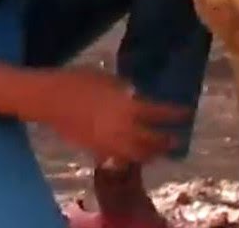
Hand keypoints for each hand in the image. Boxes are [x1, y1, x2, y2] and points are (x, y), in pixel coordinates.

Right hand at [39, 67, 190, 164]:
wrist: (51, 100)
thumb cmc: (79, 82)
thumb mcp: (108, 78)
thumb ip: (126, 89)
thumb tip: (136, 95)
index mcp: (129, 107)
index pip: (160, 113)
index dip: (176, 114)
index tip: (187, 113)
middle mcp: (124, 129)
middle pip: (152, 142)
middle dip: (167, 141)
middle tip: (176, 139)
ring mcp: (110, 143)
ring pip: (137, 156)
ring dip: (151, 154)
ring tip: (158, 151)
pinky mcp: (97, 151)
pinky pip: (118, 159)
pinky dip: (129, 158)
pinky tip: (132, 154)